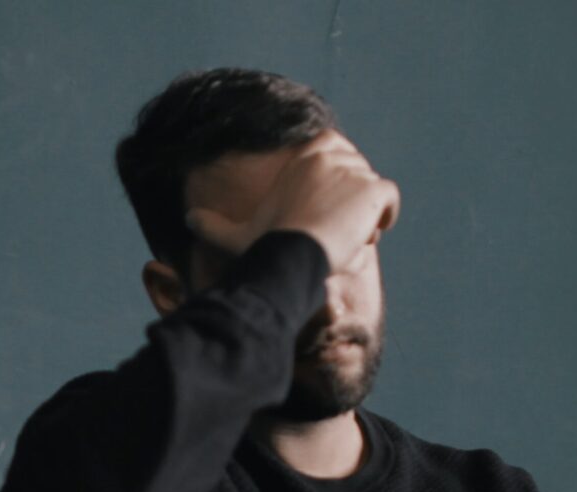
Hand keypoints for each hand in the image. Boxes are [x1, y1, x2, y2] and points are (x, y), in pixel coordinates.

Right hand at [184, 129, 401, 274]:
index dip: (334, 181)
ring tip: (347, 237)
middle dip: (351, 199)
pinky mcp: (373, 189)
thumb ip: (212, 224)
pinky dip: (385, 215)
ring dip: (365, 213)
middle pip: (356, 173)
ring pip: (371, 190)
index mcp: (305, 155)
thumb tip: (187, 219)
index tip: (327, 207)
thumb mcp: (235, 233)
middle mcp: (331, 154)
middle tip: (336, 229)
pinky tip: (369, 233)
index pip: (335, 153)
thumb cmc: (264, 244)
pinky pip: (389, 199)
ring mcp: (354, 170)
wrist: (291, 253)